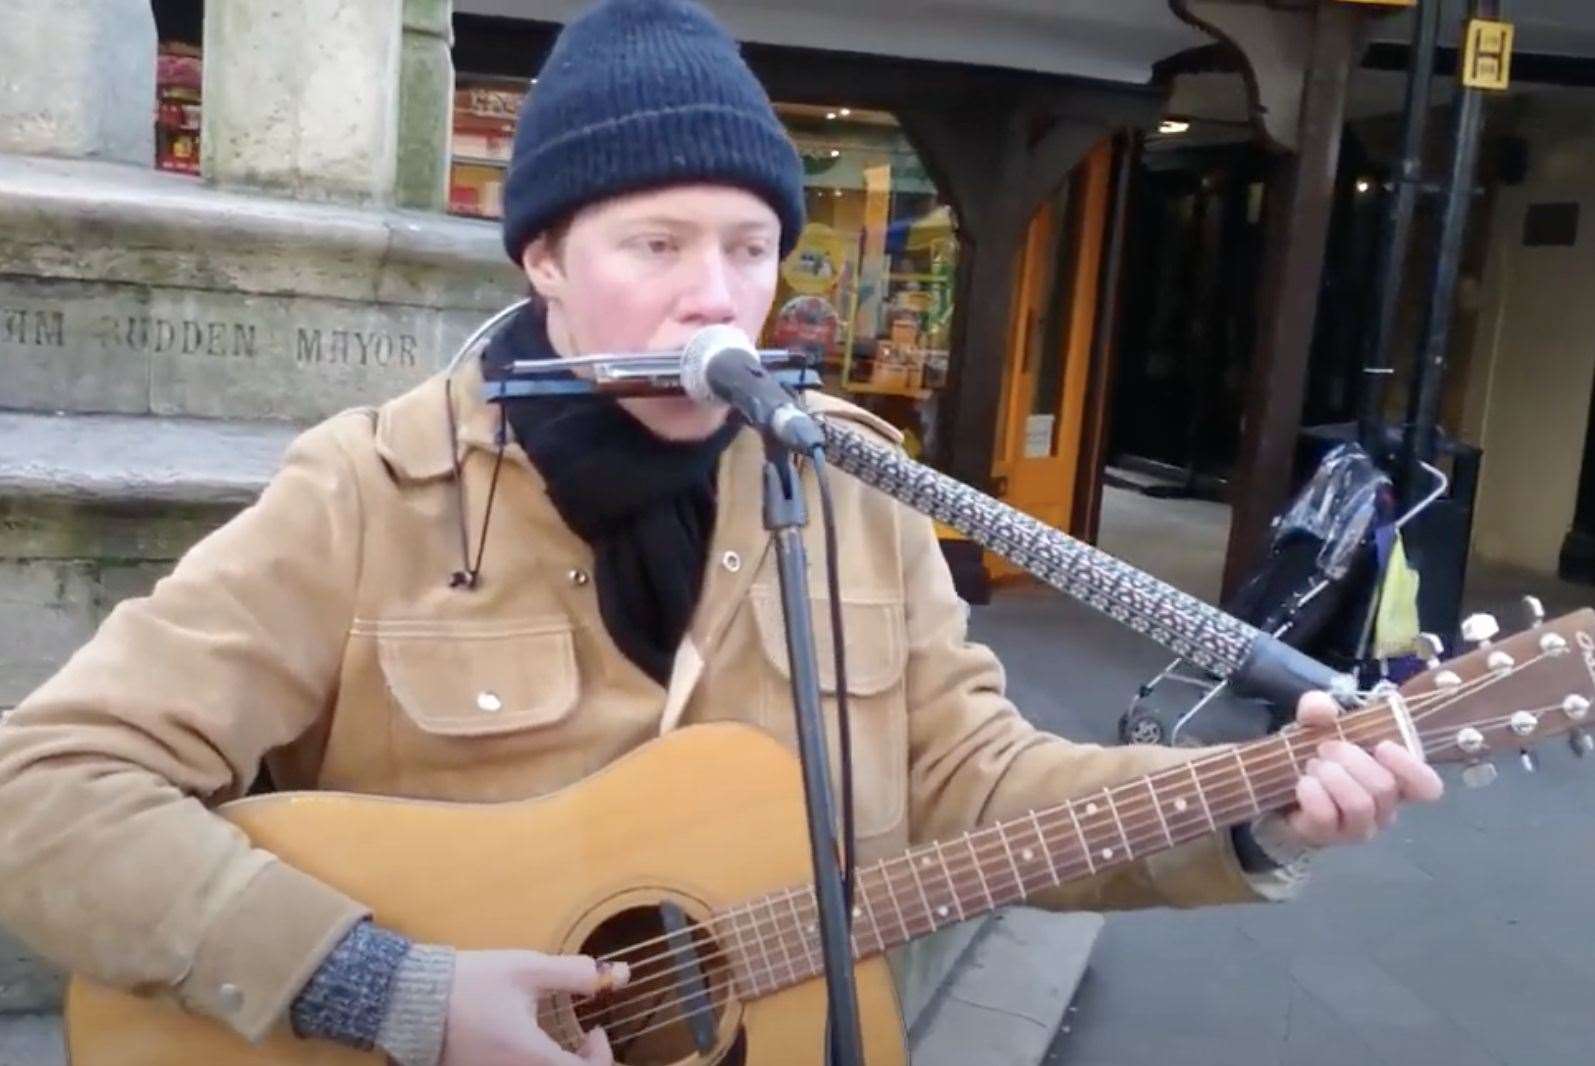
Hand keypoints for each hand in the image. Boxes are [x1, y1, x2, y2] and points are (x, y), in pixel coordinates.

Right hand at [441, 950, 628, 1065]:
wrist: (410, 1001)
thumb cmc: (472, 983)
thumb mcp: (527, 969)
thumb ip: (573, 973)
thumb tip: (614, 975)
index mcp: (532, 1059)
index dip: (602, 1057)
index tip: (595, 1029)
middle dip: (584, 1064)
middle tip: (584, 1036)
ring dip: (560, 1064)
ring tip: (561, 1039)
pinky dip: (537, 1064)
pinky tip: (532, 1044)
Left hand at [1284, 691, 1444, 846]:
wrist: (1281, 790)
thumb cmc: (1316, 758)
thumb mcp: (1316, 726)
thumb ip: (1318, 709)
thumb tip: (1322, 708)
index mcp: (1395, 780)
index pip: (1427, 787)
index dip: (1410, 767)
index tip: (1382, 746)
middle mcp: (1384, 809)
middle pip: (1384, 788)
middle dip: (1350, 759)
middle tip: (1325, 748)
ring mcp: (1357, 827)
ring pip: (1359, 804)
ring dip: (1332, 776)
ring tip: (1313, 766)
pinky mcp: (1328, 837)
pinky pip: (1326, 816)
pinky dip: (1312, 792)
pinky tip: (1303, 783)